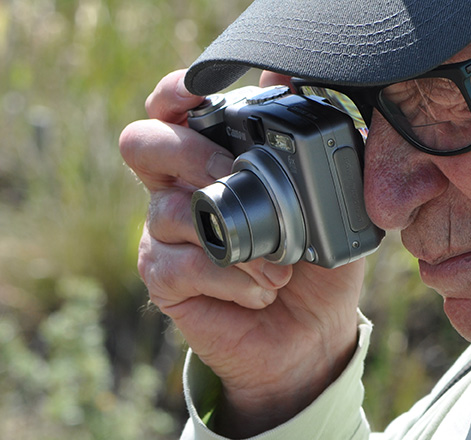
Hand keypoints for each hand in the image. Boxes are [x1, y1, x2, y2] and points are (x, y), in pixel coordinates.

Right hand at [119, 70, 364, 436]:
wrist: (310, 334)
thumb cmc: (316, 261)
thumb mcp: (329, 197)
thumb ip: (308, 137)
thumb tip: (283, 73)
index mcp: (210, 157)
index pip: (169, 111)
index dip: (172, 94)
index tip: (195, 94)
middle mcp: (177, 189)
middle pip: (141, 144)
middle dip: (192, 154)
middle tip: (236, 177)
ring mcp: (164, 236)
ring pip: (168, 210)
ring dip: (235, 237)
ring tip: (280, 265)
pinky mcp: (164, 281)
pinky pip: (180, 265)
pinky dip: (229, 278)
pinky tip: (261, 289)